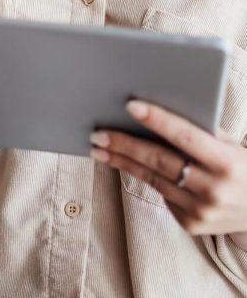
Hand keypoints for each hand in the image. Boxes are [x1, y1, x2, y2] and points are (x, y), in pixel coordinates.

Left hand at [90, 100, 246, 245]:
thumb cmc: (240, 166)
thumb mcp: (230, 145)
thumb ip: (200, 130)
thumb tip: (156, 109)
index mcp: (227, 163)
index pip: (186, 137)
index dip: (158, 120)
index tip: (130, 106)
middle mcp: (214, 190)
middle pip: (160, 161)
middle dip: (125, 145)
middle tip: (98, 133)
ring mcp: (201, 211)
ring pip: (153, 179)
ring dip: (122, 161)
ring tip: (99, 147)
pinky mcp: (191, 224)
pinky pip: (161, 194)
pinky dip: (145, 176)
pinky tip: (125, 163)